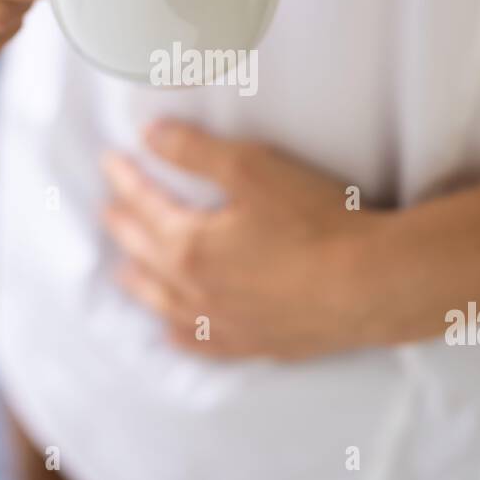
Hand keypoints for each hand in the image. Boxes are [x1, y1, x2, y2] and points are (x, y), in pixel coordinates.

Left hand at [100, 120, 404, 359]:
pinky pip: (200, 343)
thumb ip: (195, 151)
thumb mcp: (251, 168)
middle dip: (123, 229)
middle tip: (109, 212)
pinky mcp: (255, 344)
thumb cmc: (315, 222)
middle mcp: (196, 291)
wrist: (370, 284)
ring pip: (164, 304)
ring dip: (140, 283)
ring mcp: (224, 324)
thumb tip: (151, 136)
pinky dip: (178, 333)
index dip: (126, 179)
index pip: (144, 206)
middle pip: (145, 256)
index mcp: (188, 246)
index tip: (110, 161)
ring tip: (124, 271)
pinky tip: (173, 331)